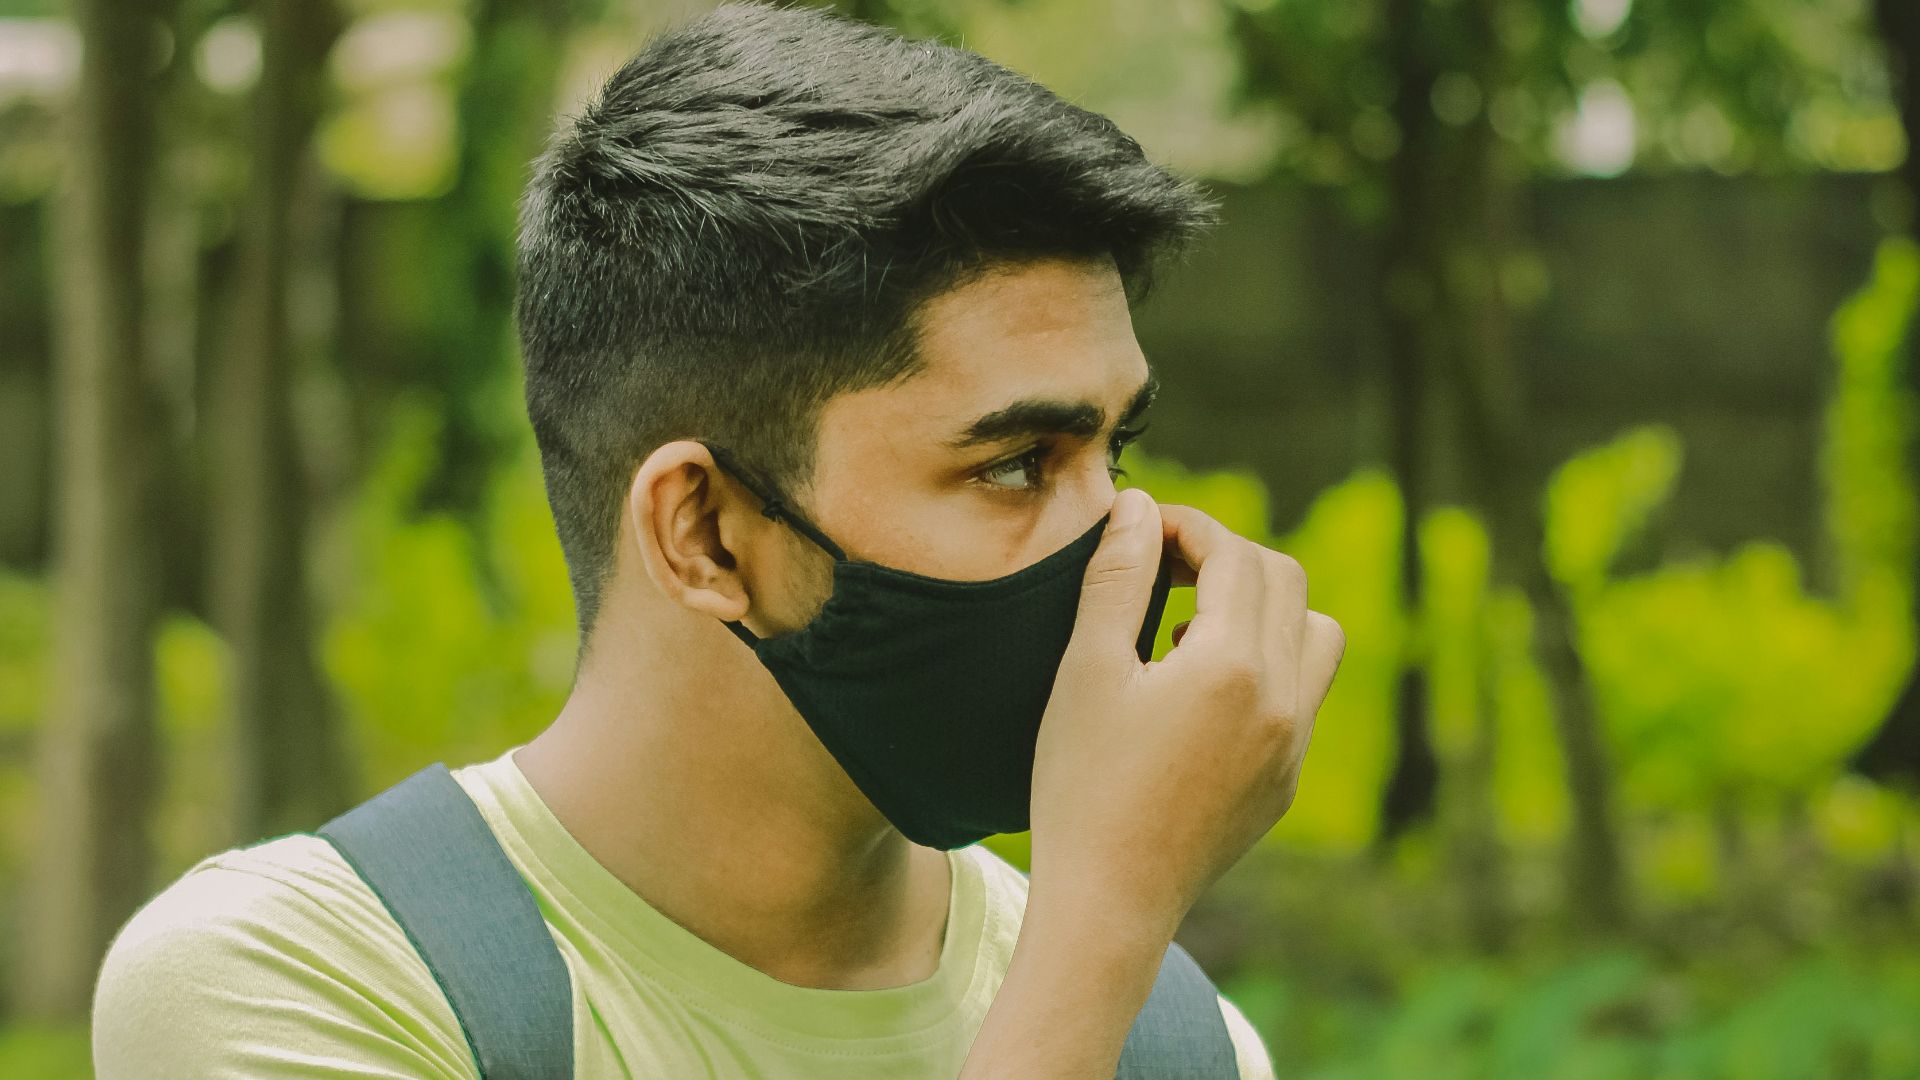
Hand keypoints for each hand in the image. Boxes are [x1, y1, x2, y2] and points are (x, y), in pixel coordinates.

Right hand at [1028, 487, 1344, 932]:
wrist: (1109, 901)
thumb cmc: (1081, 785)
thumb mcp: (1085, 670)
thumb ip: (1117, 577)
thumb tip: (1141, 505)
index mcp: (1231, 665)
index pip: (1232, 554)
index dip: (1187, 527)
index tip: (1142, 531)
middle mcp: (1283, 699)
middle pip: (1283, 580)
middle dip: (1226, 557)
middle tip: (1162, 570)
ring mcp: (1293, 744)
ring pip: (1315, 633)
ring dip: (1262, 608)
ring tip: (1190, 629)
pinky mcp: (1286, 780)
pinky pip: (1303, 692)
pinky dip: (1266, 663)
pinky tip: (1197, 690)